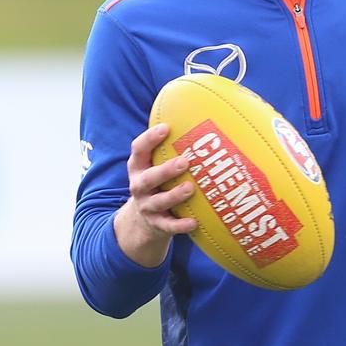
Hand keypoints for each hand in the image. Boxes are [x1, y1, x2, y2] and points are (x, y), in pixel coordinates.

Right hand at [114, 123, 197, 267]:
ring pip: (158, 202)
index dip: (150, 138)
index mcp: (139, 167)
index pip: (138, 149)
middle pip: (147, 178)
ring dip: (174, 195)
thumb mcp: (157, 165)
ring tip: (190, 188)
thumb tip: (206, 118)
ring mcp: (146, 206)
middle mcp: (139, 186)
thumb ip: (173, 147)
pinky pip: (168, 226)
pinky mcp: (156, 225)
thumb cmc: (159, 182)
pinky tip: (194, 222)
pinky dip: (180, 225)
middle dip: (165, 170)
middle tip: (185, 161)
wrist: (142, 221)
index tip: (166, 127)